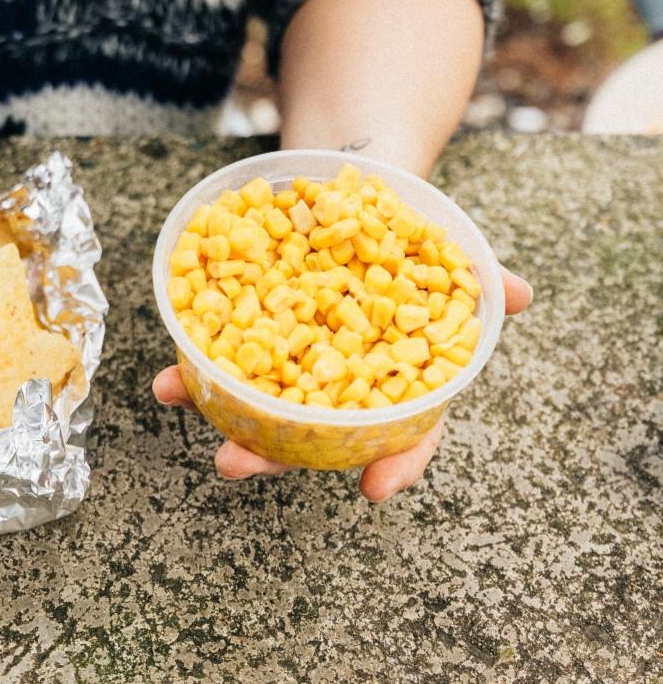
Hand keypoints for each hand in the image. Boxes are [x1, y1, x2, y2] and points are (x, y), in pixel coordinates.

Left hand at [153, 266, 531, 500]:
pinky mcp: (251, 330)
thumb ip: (479, 281)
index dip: (394, 466)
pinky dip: (190, 367)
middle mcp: (339, 385)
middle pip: (311, 433)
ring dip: (214, 409)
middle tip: (234, 462)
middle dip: (270, 454)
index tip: (372, 490)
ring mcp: (291, 363)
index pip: (404, 435)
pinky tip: (167, 374)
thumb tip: (516, 291)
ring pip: (256, 404)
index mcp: (395, 380)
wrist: (354, 192)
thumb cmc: (406, 241)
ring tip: (175, 400)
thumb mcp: (444, 256)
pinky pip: (220, 356)